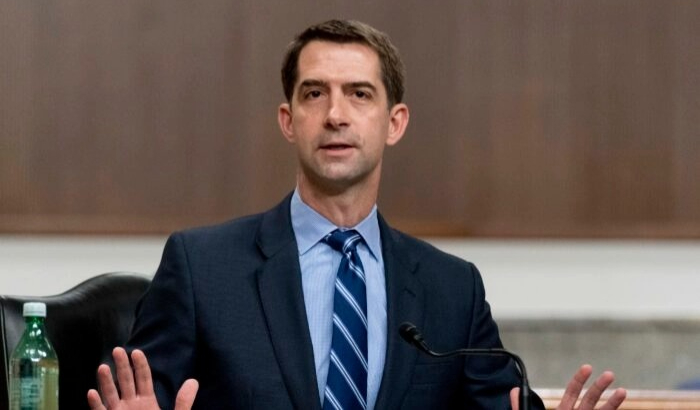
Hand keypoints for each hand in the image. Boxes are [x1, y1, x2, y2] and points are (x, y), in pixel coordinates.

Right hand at [87, 347, 198, 409]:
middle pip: (126, 382)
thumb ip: (183, 402)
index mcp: (147, 402)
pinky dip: (96, 404)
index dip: (140, 366)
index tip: (137, 351)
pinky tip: (91, 393)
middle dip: (122, 366)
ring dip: (106, 382)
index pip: (144, 379)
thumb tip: (193, 381)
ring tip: (103, 366)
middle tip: (118, 350)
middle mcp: (131, 405)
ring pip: (111, 395)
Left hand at [510, 364, 626, 409]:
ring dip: (613, 403)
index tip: (588, 367)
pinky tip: (622, 408)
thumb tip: (513, 390)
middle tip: (610, 374)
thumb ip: (522, 407)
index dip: (579, 379)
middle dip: (599, 387)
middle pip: (590, 399)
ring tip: (623, 391)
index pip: (573, 392)